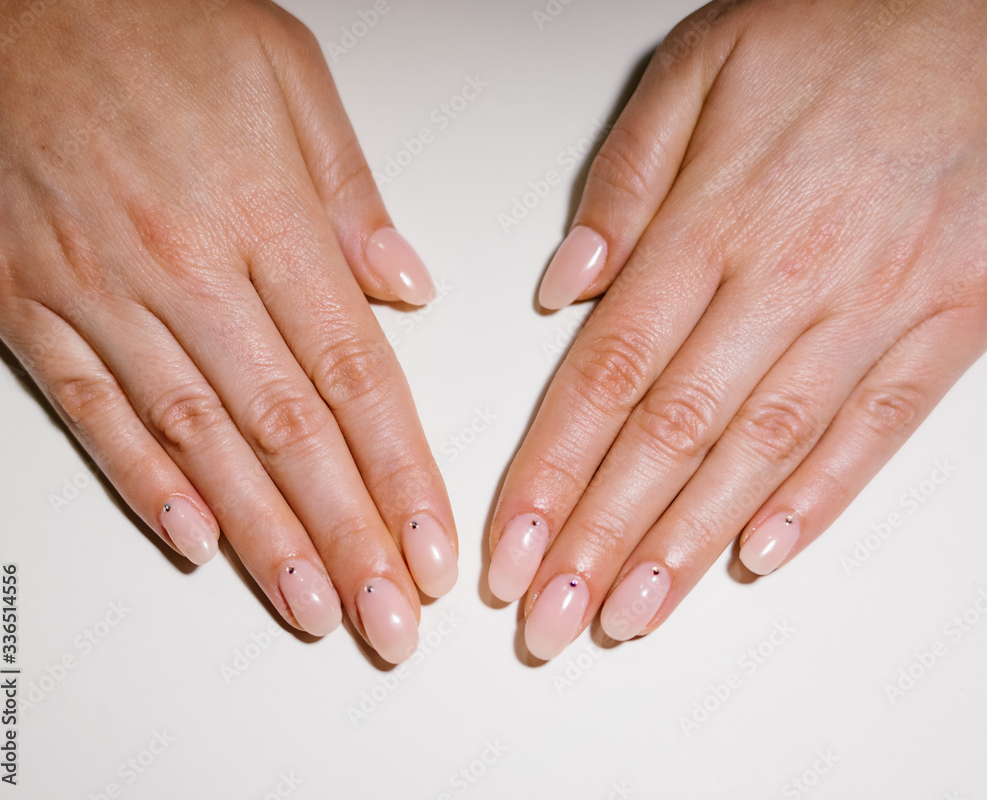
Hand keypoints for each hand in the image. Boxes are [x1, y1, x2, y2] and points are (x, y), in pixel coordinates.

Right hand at [0, 0, 456, 662]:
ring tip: (315, 609)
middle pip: (289, 433)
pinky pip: (97, 412)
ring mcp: (101, 294)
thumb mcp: (286, 76)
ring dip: (265, 540)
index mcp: (263, 218)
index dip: (399, 474)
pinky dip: (148, 485)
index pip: (355, 378)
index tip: (430, 544)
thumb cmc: (152, 23)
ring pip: (200, 443)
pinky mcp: (31, 305)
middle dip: (347, 539)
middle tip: (389, 619)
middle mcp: (185, 268)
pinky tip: (198, 546)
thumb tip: (404, 286)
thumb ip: (350, 195)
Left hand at [488, 0, 986, 658]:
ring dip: (689, 545)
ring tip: (629, 614)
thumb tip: (566, 287)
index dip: (552, 473)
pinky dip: (817, 499)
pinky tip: (758, 557)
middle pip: (672, 434)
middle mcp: (788, 275)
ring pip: (764, 450)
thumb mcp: (705, 64)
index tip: (510, 546)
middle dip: (600, 539)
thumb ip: (626, 180)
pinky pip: (878, 428)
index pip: (606, 375)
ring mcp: (877, 304)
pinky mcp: (954, 318)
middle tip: (549, 619)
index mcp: (714, 219)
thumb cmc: (845, 27)